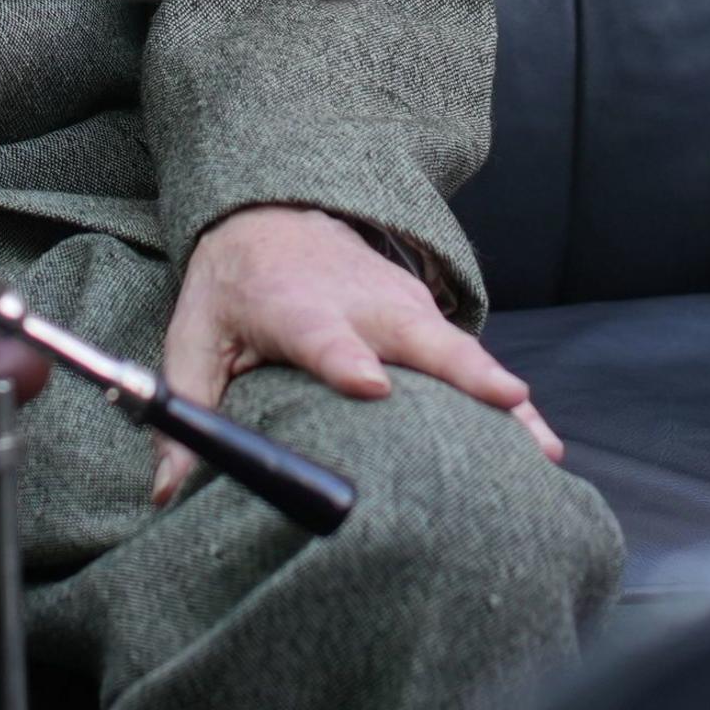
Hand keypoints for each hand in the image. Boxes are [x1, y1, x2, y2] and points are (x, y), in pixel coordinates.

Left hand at [151, 204, 558, 504]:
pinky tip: (540, 445)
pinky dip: (506, 401)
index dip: (346, 360)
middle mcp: (361, 305)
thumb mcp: (194, 338)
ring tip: (542, 449)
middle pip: (420, 338)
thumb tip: (167, 493)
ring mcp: (403, 310)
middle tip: (507, 402)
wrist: (274, 215)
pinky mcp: (426, 321)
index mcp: (297, 310)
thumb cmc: (233, 288)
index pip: (323, 337)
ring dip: (501, 398)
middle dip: (464, 372)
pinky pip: (471, 364)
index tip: (371, 386)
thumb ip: (184, 411)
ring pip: (460, 353)